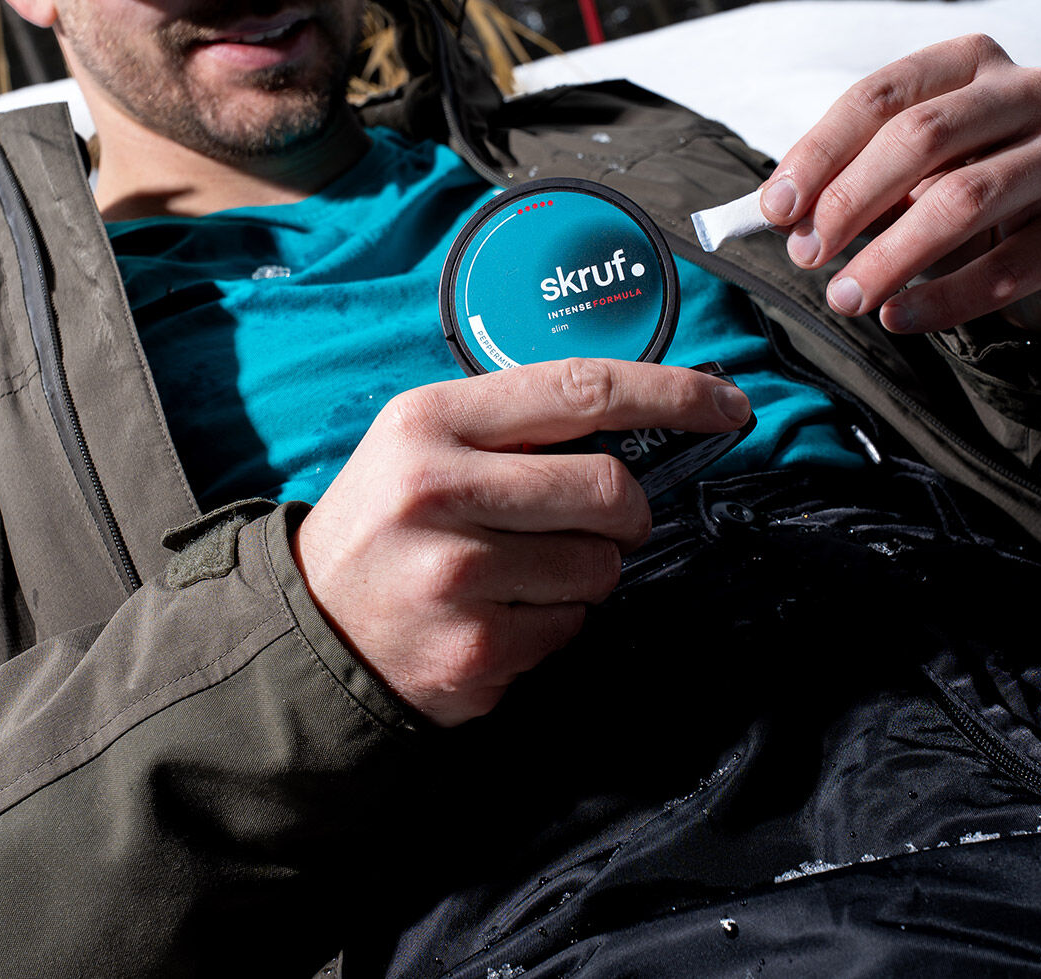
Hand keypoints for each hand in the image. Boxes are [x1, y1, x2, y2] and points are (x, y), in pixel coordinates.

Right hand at [292, 359, 749, 726]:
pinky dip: (555, 621)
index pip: (581, 390)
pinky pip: (572, 628)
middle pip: (608, 489)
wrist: (313, 622)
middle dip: (626, 511)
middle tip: (600, 521)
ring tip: (522, 570)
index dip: (671, 394)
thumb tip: (647, 421)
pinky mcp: (474, 650)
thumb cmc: (391, 516)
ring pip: (601, 568)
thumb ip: (518, 425)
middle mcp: (439, 490)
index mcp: (431, 420)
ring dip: (586, 571)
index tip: (728, 404)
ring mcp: (456, 576)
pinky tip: (500, 613)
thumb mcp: (426, 440)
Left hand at [758, 33, 1040, 333]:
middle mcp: (1027, 91)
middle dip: (849, 200)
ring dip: (890, 256)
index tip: (774, 209)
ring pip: (963, 200)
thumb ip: (845, 180)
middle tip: (804, 254)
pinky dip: (943, 298)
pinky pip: (1008, 266)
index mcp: (969, 61)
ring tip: (843, 296)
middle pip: (921, 137)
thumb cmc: (964, 188)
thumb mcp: (905, 172)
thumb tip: (777, 213)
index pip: (879, 96)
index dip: (819, 154)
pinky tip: (897, 317)